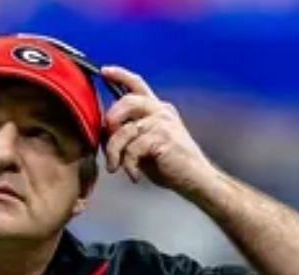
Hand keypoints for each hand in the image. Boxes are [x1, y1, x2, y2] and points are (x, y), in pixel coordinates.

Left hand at [99, 66, 218, 195]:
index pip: (138, 84)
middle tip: (107, 142)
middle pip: (126, 101)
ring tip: (116, 167)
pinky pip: (132, 149)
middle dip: (110, 121)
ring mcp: (163, 122)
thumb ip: (129, 132)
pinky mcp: (163, 137)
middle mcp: (161, 111)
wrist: (194, 178)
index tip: (104, 71)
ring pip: (123, 131)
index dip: (120, 75)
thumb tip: (104, 130)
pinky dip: (128, 165)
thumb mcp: (145, 144)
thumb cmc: (168, 164)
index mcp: (158, 109)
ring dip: (114, 153)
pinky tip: (134, 175)